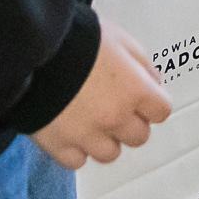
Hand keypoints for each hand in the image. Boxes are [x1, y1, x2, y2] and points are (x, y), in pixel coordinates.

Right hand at [31, 17, 171, 170]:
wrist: (36, 49)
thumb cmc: (81, 38)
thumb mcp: (120, 38)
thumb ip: (142, 63)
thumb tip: (152, 83)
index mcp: (135, 90)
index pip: (161, 111)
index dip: (152, 103)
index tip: (142, 98)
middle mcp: (116, 118)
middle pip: (139, 136)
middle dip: (130, 122)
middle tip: (115, 106)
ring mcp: (88, 136)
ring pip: (110, 153)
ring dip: (105, 138)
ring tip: (90, 118)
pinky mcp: (60, 147)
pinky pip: (77, 161)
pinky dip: (76, 149)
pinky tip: (70, 129)